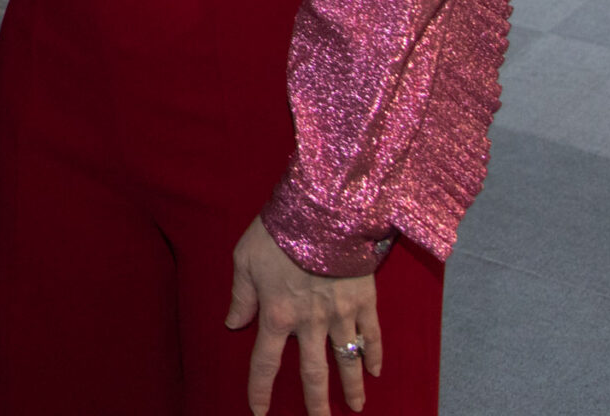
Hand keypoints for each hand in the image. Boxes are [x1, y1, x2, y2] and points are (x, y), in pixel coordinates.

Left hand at [225, 216, 382, 415]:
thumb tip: (233, 323)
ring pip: (346, 362)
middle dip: (316, 403)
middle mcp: (309, 323)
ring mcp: (340, 315)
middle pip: (313, 373)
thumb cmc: (277, 233)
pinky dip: (374, 355)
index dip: (261, 390)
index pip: (265, 362)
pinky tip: (375, 371)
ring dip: (351, 387)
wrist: (320, 213)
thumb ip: (240, 295)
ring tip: (356, 408)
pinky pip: (371, 336)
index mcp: (277, 314)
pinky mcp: (363, 301)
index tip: (259, 412)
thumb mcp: (244, 259)